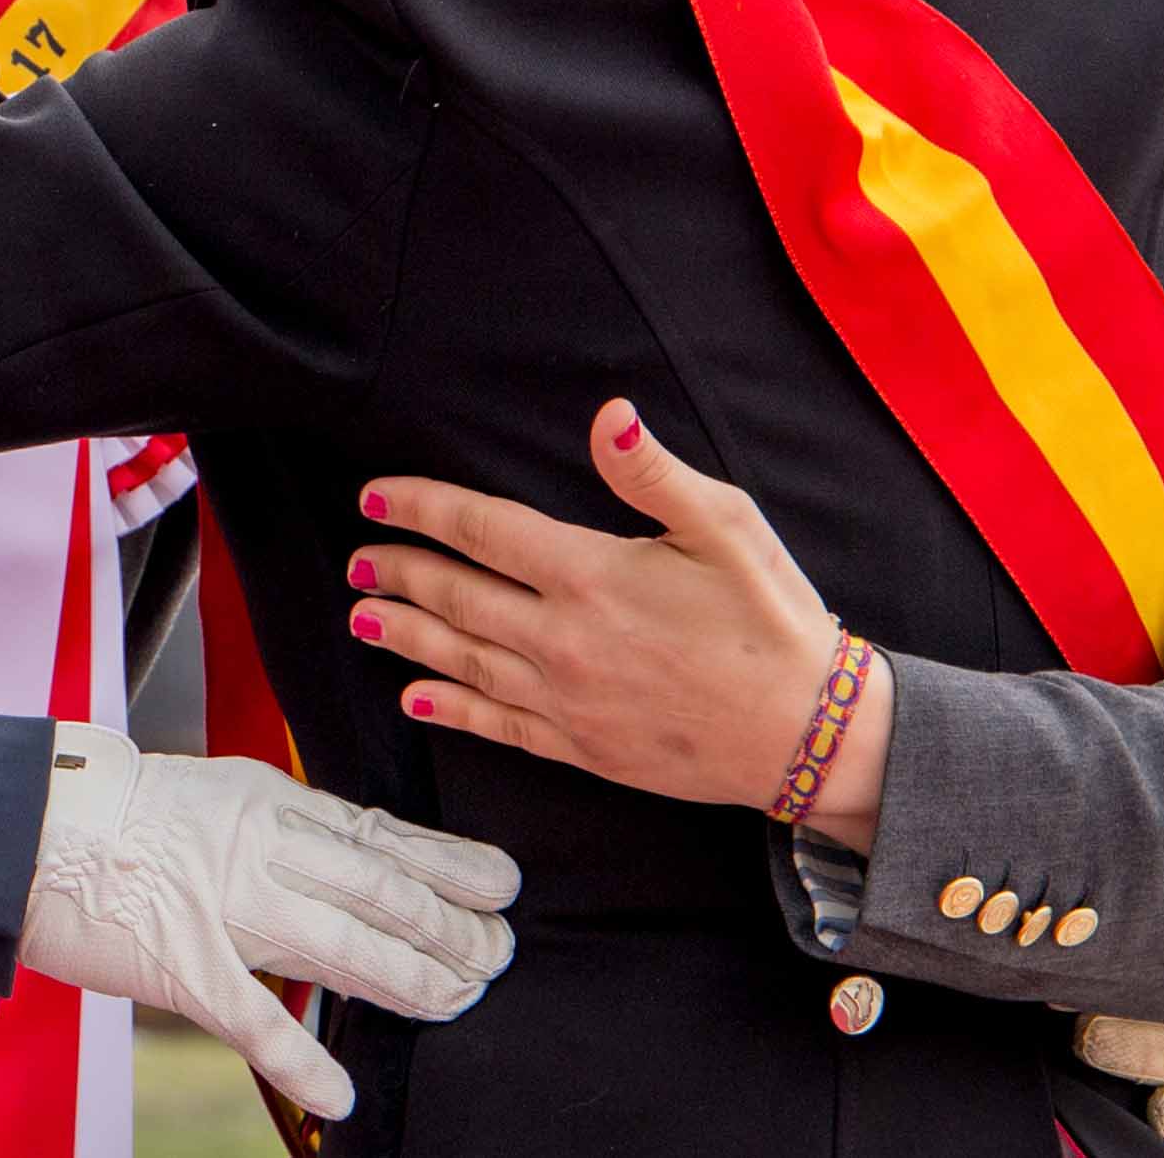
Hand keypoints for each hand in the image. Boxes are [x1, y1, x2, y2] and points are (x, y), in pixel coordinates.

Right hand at [13, 725, 517, 1120]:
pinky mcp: (181, 964)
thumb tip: (359, 859)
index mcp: (268, 802)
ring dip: (407, 979)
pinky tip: (342, 1091)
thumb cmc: (121, 815)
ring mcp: (220, 905)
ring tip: (455, 1001)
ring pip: (338, 943)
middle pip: (377, 889)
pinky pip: (253, 1017)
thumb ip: (285, 828)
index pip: (379, 835)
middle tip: (496, 953)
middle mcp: (256, 847)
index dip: (448, 863)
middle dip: (447, 926)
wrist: (31, 829)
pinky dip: (302, 1056)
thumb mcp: (220, 795)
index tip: (501, 884)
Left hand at [354, 398, 883, 841]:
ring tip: (362, 616)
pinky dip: (450, 708)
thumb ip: (653, 473)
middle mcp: (563, 640)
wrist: (806, 732)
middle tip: (357, 559)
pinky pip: (498, 724)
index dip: (422, 509)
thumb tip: (608, 415)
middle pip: (457, 597)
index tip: (375, 497)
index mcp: (590, 575)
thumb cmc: (770, 619)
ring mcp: (567, 700)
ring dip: (406, 635)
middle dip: (399, 573)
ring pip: (463, 660)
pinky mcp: (582, 748)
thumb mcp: (726, 525)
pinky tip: (416, 698)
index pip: (482, 530)